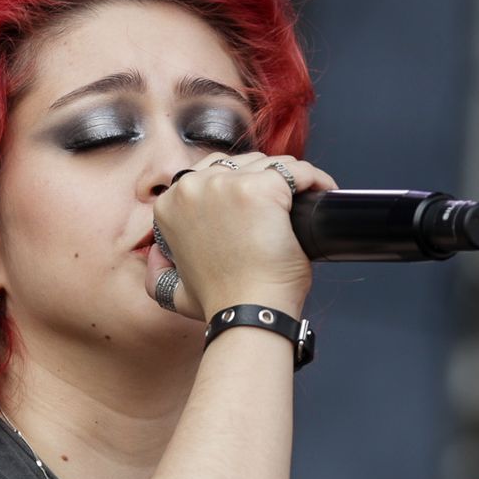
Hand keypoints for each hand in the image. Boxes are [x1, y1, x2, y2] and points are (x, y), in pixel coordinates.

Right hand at [148, 151, 338, 318]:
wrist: (249, 314)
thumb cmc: (221, 304)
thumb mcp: (174, 290)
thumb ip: (160, 273)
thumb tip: (157, 258)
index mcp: (170, 204)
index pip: (210, 173)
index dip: (238, 185)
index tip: (258, 205)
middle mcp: (193, 186)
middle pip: (240, 163)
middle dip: (264, 180)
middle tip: (282, 208)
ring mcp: (227, 184)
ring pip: (270, 164)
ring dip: (290, 180)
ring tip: (304, 201)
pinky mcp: (262, 189)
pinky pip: (297, 171)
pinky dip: (315, 179)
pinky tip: (322, 192)